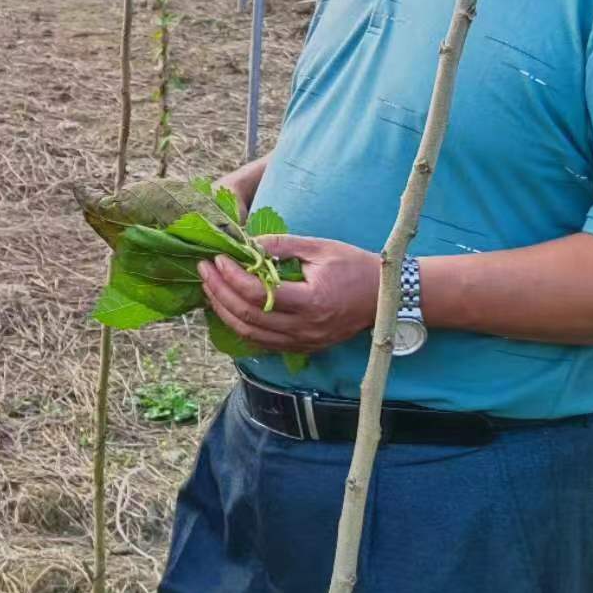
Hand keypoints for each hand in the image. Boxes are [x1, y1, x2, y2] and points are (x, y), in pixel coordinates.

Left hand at [201, 234, 381, 354]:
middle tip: (205, 270)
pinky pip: (263, 342)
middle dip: (220, 293)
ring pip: (251, 334)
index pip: (258, 295)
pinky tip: (229, 307)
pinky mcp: (303, 347)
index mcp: (311, 302)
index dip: (232, 277)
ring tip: (210, 287)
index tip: (218, 259)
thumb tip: (246, 244)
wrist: (386, 297)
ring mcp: (304, 342)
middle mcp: (305, 329)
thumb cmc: (355, 267)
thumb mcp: (319, 248)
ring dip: (225, 311)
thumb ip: (281, 246)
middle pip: (248, 317)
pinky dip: (242, 326)